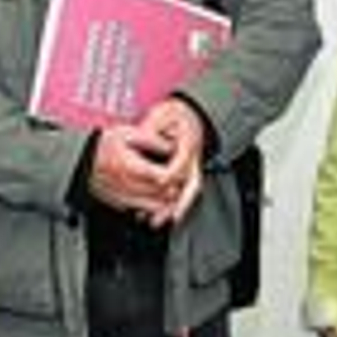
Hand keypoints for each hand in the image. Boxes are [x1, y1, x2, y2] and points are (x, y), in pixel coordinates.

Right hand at [89, 123, 180, 220]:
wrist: (80, 158)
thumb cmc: (103, 144)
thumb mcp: (128, 133)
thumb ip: (152, 140)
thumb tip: (171, 147)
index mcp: (130, 166)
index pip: (162, 177)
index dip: (175, 175)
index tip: (180, 169)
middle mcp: (125, 184)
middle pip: (159, 194)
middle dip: (173, 188)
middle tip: (180, 180)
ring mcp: (120, 196)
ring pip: (152, 206)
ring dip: (164, 200)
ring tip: (169, 189)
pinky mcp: (117, 203)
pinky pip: (140, 210)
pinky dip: (151, 206)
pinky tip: (154, 197)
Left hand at [134, 98, 206, 226]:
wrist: (188, 116)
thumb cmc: (173, 116)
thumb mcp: (161, 116)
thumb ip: (151, 129)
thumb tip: (142, 138)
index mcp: (188, 142)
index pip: (182, 161)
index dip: (171, 173)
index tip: (161, 181)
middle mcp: (193, 158)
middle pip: (192, 184)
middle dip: (179, 202)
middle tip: (166, 215)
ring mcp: (192, 168)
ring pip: (189, 193)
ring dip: (175, 209)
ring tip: (158, 221)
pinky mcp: (187, 175)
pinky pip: (183, 193)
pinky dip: (172, 206)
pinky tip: (159, 216)